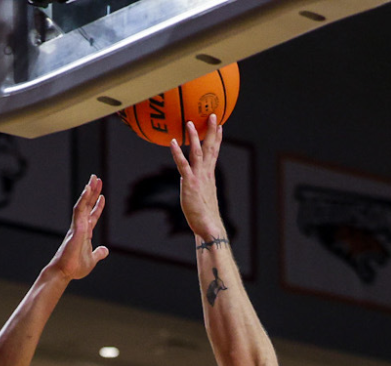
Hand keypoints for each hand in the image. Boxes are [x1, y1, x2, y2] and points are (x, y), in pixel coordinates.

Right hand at [46, 175, 108, 279]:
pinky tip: (87, 190)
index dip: (97, 206)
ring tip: (93, 179)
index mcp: (85, 234)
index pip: (92, 216)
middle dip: (93, 192)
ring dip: (88, 191)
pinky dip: (83, 199)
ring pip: (83, 204)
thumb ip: (99, 254)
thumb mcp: (93, 260)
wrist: (64, 272)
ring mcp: (77, 226)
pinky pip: (79, 210)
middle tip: (97, 179)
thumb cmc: (75, 267)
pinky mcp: (75, 228)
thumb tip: (105, 250)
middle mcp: (80, 227)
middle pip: (87, 206)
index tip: (102, 196)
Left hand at [169, 116, 225, 239]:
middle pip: (210, 147)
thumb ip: (198, 186)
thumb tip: (188, 180)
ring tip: (190, 123)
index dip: (216, 138)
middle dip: (211, 130)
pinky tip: (172, 143)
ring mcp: (198, 177)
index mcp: (210, 175)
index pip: (215, 152)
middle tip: (212, 114)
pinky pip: (183, 165)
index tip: (218, 125)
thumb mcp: (203, 196)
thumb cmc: (204, 215)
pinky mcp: (190, 184)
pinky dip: (178, 153)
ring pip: (198, 152)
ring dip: (194, 137)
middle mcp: (206, 173)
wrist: (208, 227)